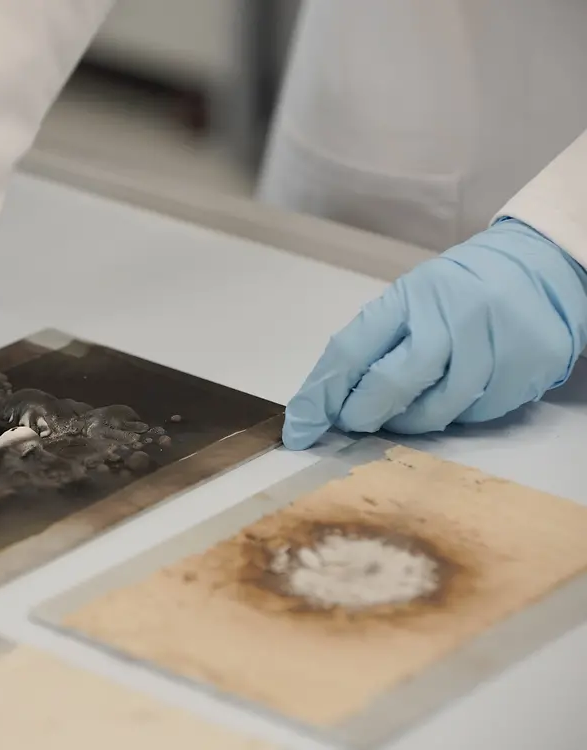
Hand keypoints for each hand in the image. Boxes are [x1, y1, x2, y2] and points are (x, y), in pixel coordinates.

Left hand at [283, 219, 586, 448]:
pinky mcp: (526, 369)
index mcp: (410, 296)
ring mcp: (492, 344)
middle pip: (392, 384)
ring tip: (406, 410)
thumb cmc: (459, 290)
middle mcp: (450, 317)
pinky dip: (457, 416)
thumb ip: (376, 344)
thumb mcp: (412, 298)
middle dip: (363, 413)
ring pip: (437, 410)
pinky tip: (458, 395)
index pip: (350, 350)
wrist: (540, 265)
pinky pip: (478, 415)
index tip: (298, 427)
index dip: (319, 395)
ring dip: (409, 422)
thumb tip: (330, 402)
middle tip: (353, 423)